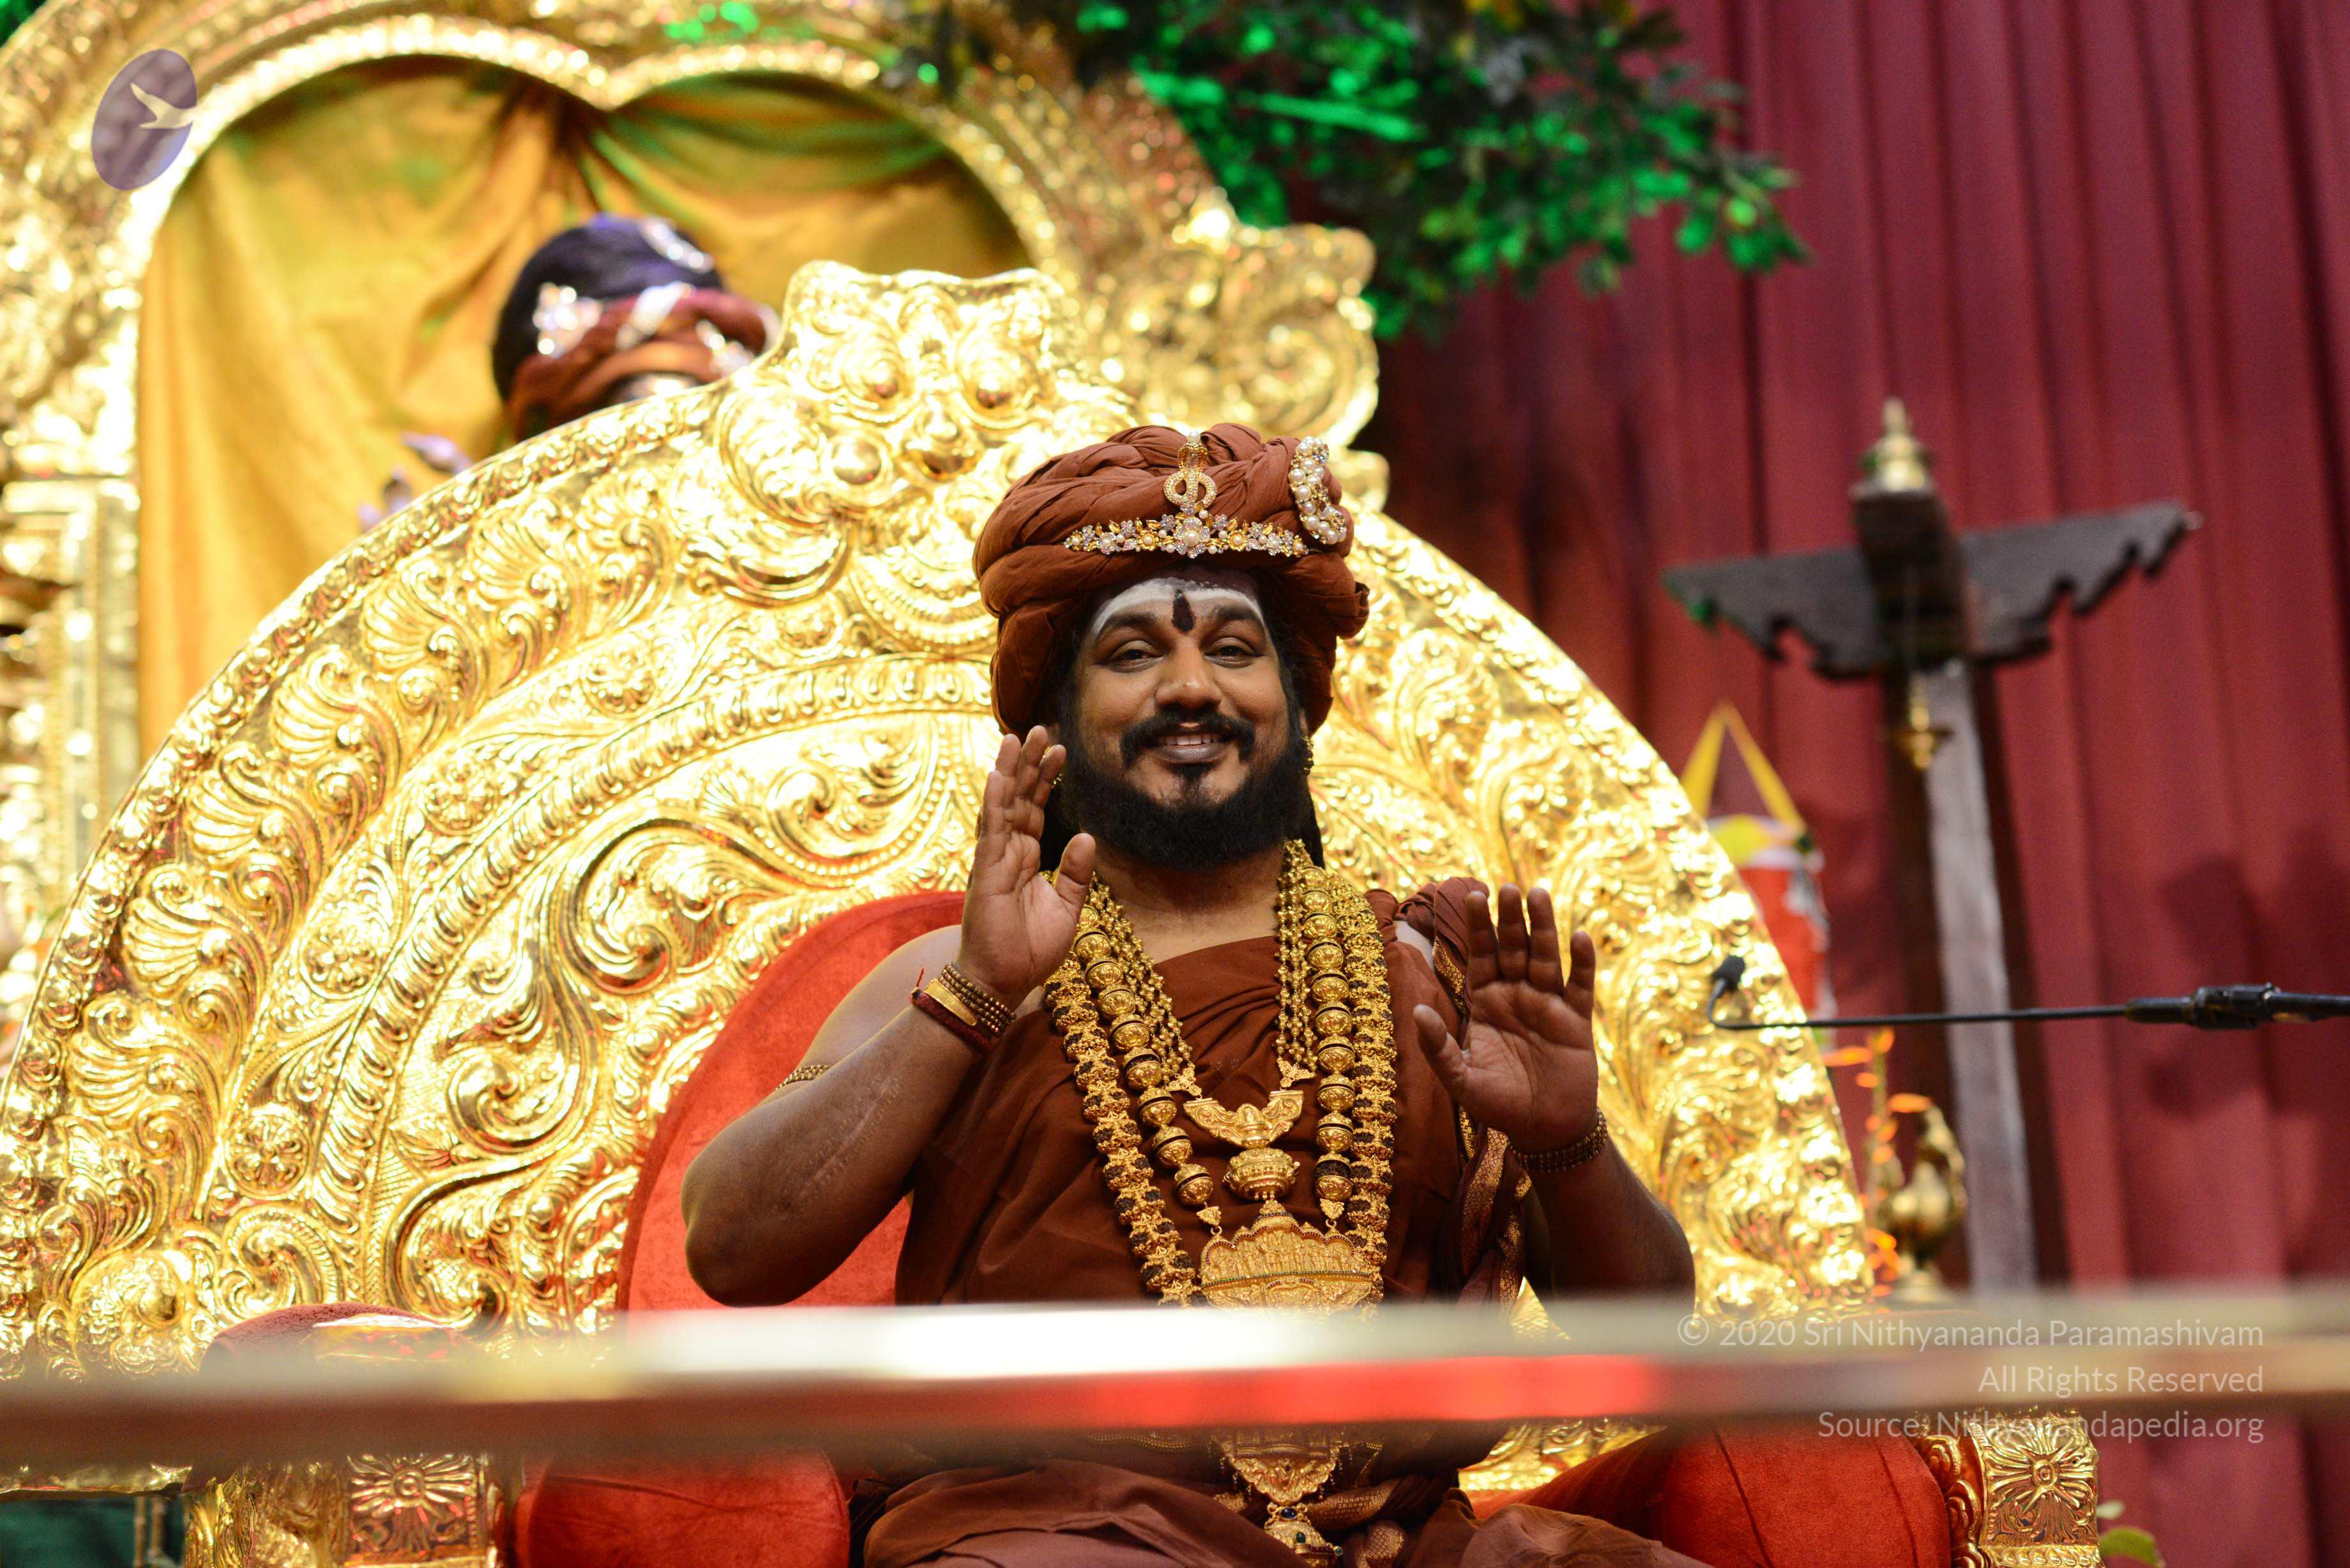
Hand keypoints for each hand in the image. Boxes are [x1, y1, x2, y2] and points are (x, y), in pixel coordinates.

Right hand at [955, 727, 1095, 1004]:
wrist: (1002, 983)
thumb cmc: (1029, 951)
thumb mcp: (1067, 908)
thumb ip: (1076, 873)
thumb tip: (1088, 836)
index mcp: (1025, 858)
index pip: (1036, 808)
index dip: (1046, 779)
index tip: (1061, 749)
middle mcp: (1007, 852)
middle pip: (1019, 797)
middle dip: (1029, 762)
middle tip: (1040, 727)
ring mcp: (993, 860)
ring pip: (1002, 806)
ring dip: (1009, 771)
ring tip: (1016, 736)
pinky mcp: (986, 873)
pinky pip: (990, 832)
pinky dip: (995, 803)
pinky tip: (1000, 776)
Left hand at [1409, 884, 1599, 1154]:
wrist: (1543, 1129)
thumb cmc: (1497, 1104)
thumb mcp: (1460, 1078)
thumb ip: (1438, 1046)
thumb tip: (1417, 1012)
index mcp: (1485, 1001)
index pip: (1480, 955)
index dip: (1478, 927)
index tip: (1472, 895)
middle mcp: (1516, 994)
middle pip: (1512, 947)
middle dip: (1509, 917)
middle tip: (1507, 886)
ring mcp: (1547, 1004)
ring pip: (1545, 956)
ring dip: (1543, 927)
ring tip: (1539, 893)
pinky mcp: (1576, 1020)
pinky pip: (1580, 985)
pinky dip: (1582, 962)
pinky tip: (1581, 937)